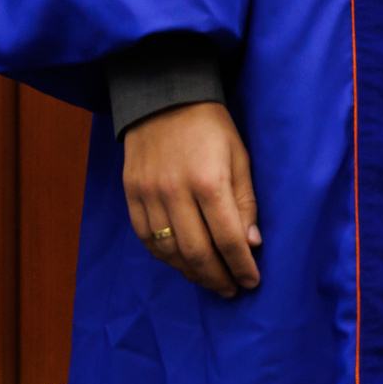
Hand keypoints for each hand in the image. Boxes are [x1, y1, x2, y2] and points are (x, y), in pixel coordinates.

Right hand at [122, 102, 260, 296]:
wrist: (163, 95)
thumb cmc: (210, 125)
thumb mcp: (239, 155)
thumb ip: (245, 201)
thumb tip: (251, 243)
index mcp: (209, 181)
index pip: (228, 239)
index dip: (242, 266)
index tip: (251, 281)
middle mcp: (176, 192)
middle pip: (197, 253)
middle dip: (218, 277)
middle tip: (230, 288)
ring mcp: (149, 194)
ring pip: (169, 251)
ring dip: (191, 272)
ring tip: (208, 279)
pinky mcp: (131, 193)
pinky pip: (146, 238)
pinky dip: (164, 256)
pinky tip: (179, 261)